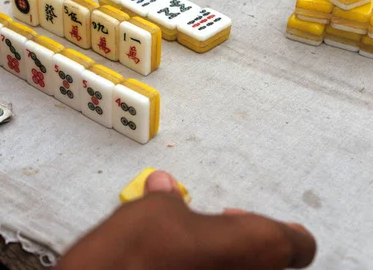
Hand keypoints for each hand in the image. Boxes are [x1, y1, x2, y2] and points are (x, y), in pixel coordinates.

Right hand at [58, 171, 316, 269]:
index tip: (248, 220)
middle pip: (271, 264)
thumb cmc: (146, 244)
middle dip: (247, 243)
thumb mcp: (159, 208)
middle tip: (216, 226)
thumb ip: (170, 198)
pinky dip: (209, 268)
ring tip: (195, 244)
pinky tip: (181, 262)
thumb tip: (163, 184)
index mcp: (258, 246)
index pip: (300, 245)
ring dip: (227, 258)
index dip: (285, 232)